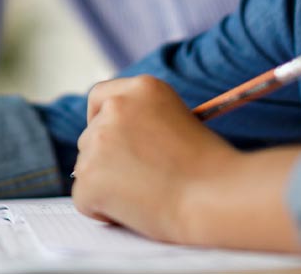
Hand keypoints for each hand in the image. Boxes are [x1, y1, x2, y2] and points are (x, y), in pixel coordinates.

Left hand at [73, 75, 240, 244]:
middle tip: (139, 182)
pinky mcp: (89, 176)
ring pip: (86, 169)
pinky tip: (135, 211)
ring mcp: (98, 141)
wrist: (216, 197)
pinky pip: (84, 199)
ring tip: (146, 196)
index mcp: (141, 88)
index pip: (99, 97)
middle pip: (89, 136)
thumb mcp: (180, 122)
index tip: (111, 142)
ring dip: (106, 186)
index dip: (101, 121)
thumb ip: (145, 123)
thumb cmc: (210, 170)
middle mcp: (115, 108)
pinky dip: (102, 210)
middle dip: (106, 160)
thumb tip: (117, 146)